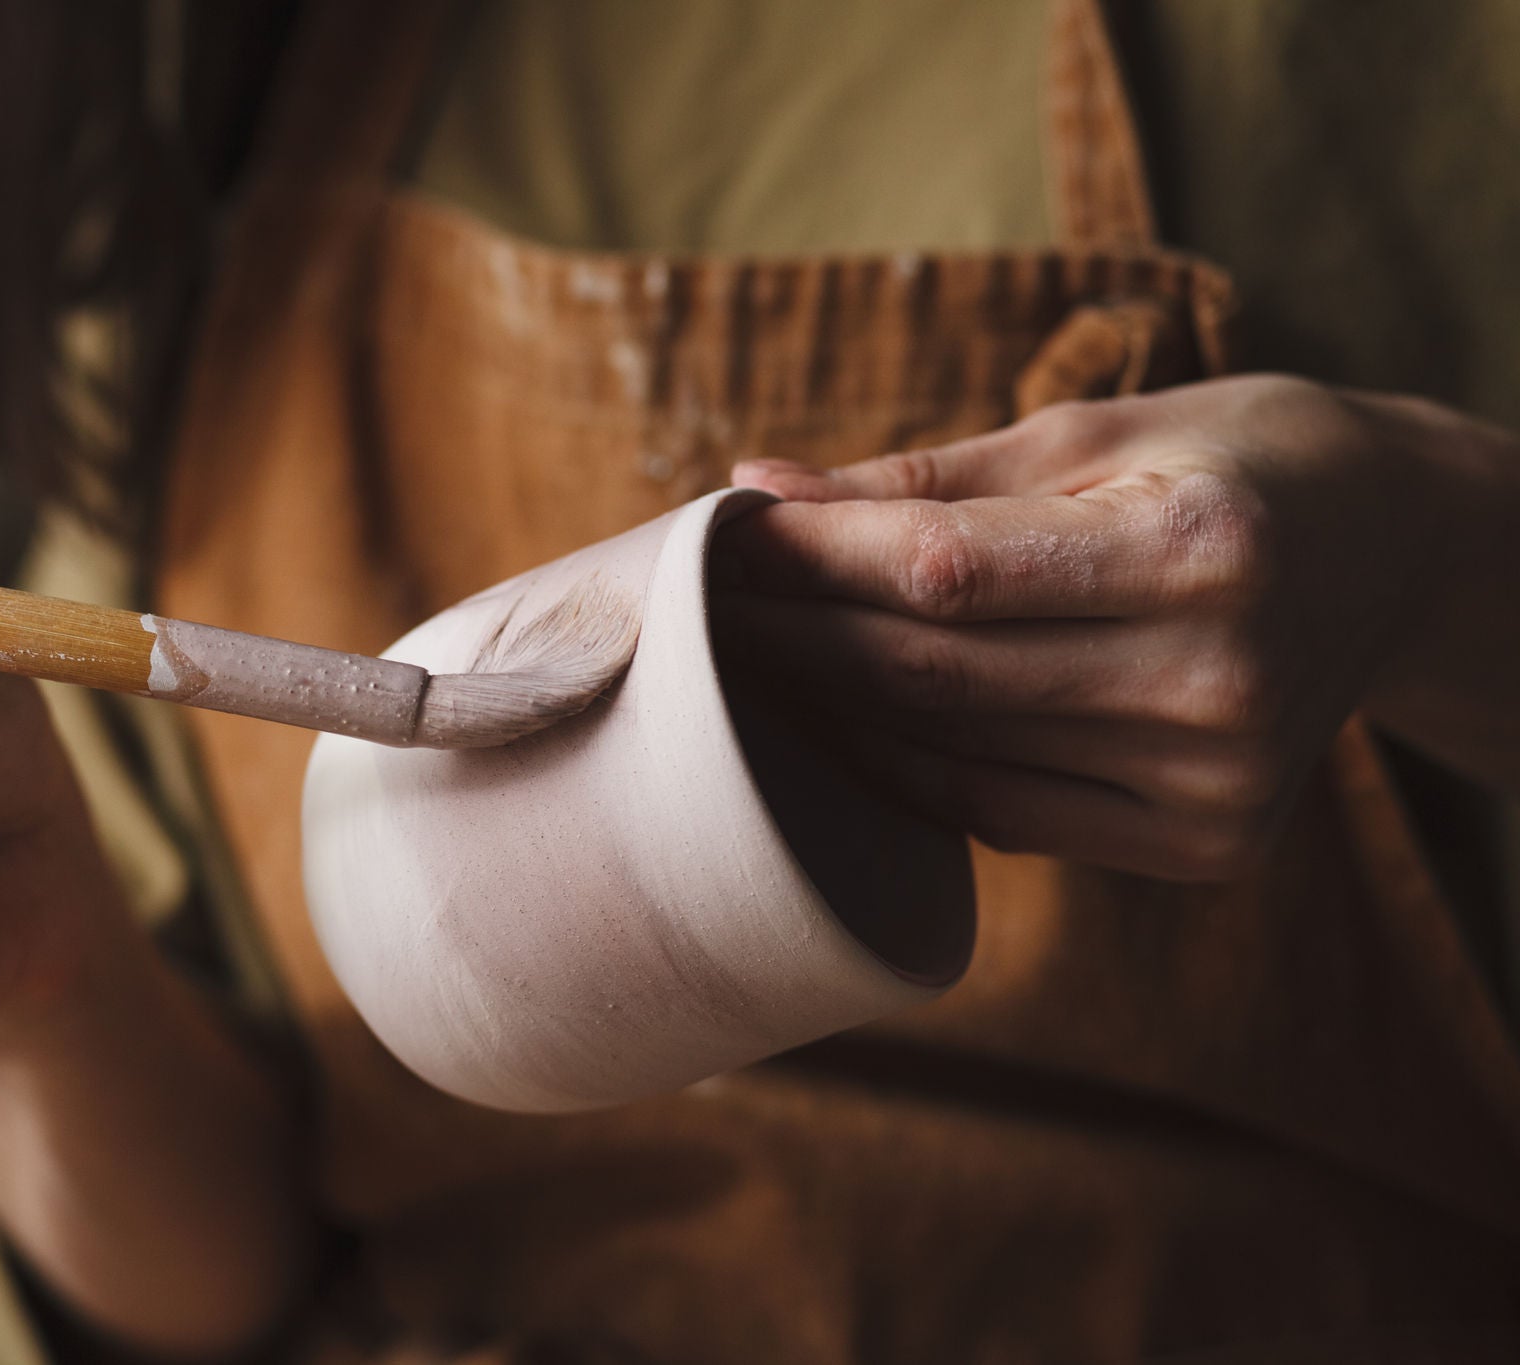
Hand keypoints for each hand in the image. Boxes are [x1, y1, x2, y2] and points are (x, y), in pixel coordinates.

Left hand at [716, 375, 1484, 881]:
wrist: (1397, 558)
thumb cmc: (1235, 464)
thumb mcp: (1097, 434)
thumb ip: (926, 479)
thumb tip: (758, 490)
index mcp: (1200, 549)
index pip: (946, 572)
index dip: (810, 562)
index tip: (717, 539)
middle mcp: (1216, 680)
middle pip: (932, 676)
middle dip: (790, 638)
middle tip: (694, 609)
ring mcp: (1216, 783)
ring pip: (952, 756)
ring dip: (826, 710)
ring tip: (741, 664)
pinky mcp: (1205, 843)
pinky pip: (1002, 815)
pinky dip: (903, 770)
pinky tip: (835, 726)